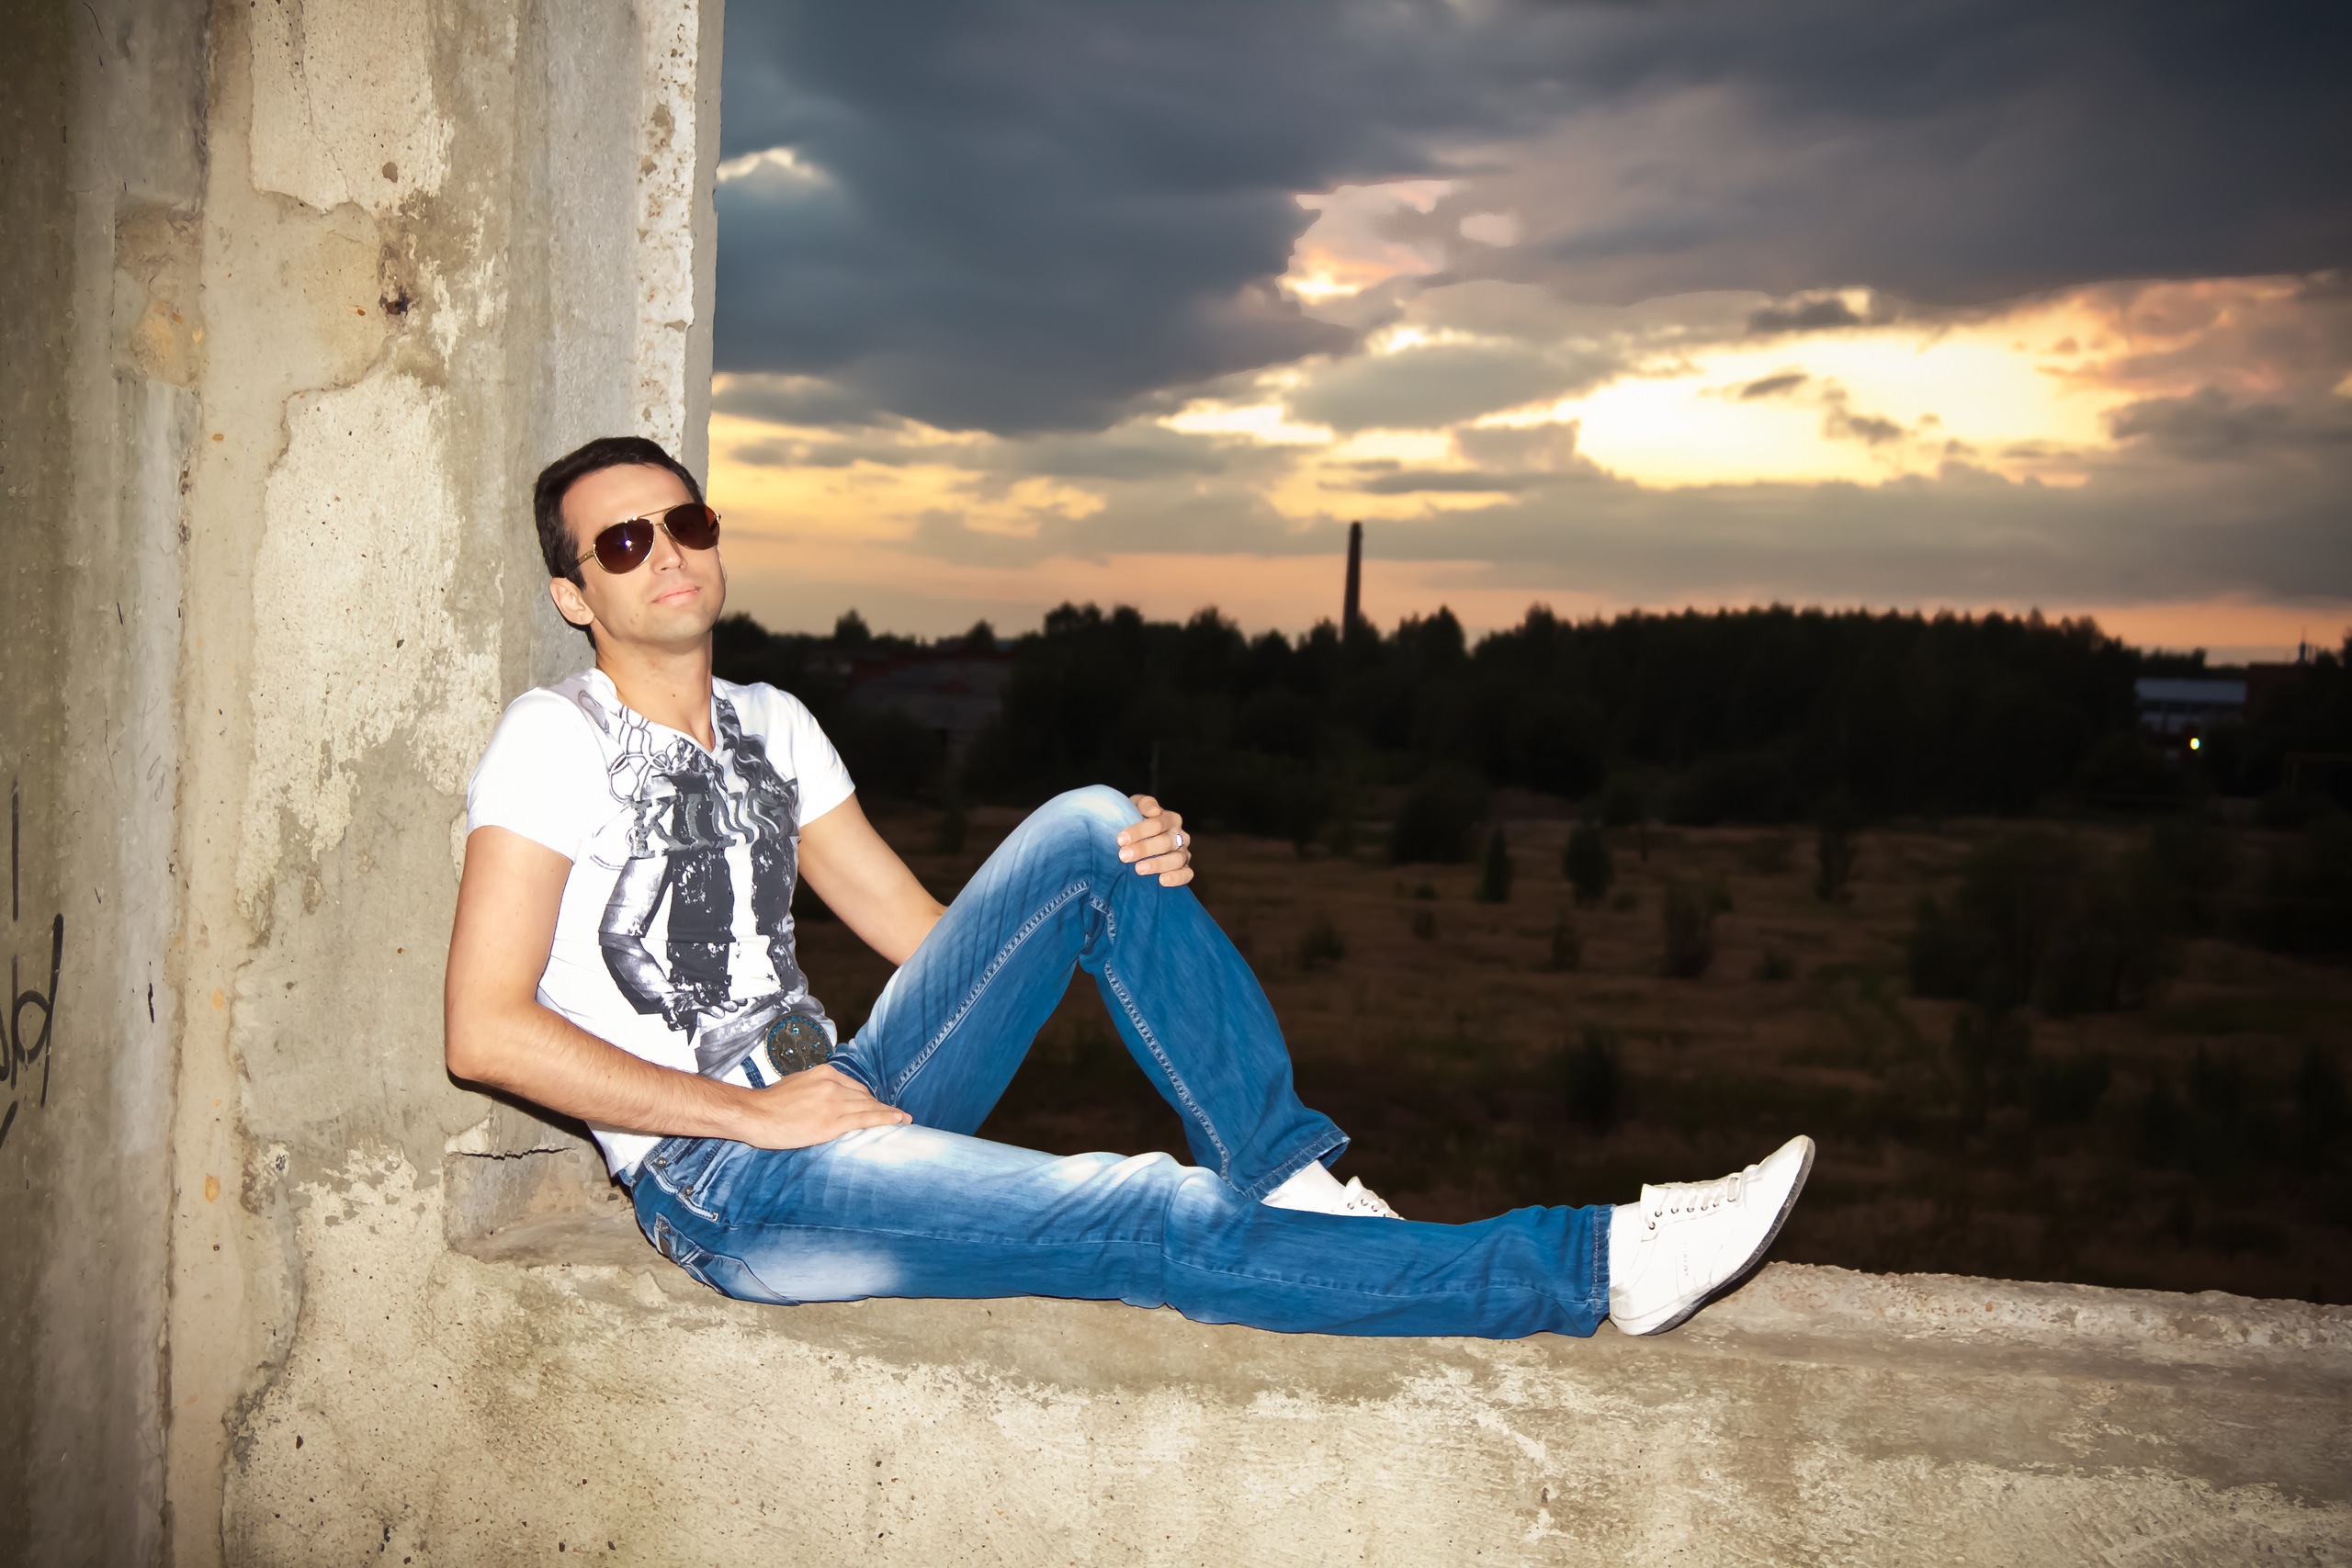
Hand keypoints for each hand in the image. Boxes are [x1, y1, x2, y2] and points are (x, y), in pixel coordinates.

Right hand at [730, 1063, 912, 1148]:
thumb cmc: (770, 1103)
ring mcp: (834, 1102)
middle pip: (864, 1096)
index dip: (867, 1098)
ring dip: (888, 1113)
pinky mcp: (832, 1121)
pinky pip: (865, 1119)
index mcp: (824, 1073)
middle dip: (880, 1106)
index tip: (877, 1104)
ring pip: (868, 1107)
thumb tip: (824, 1098)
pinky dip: (885, 1119)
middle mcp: (832, 1084)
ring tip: (903, 1119)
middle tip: (896, 1115)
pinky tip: (898, 1121)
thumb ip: (815, 1088)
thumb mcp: (796, 1084)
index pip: (854, 1086)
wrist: (755, 1114)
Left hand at [1118, 795, 1195, 886]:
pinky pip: (1187, 874)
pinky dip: (1176, 878)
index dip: (1139, 831)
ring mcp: (1183, 853)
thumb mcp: (1136, 807)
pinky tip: (1162, 880)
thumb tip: (1154, 811)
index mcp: (1170, 819)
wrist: (1137, 841)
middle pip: (1165, 842)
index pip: (1158, 823)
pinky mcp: (1184, 869)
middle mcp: (1179, 836)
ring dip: (1157, 864)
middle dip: (1143, 849)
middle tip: (1124, 856)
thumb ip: (1145, 804)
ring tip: (1139, 869)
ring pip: (1177, 859)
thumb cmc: (1136, 821)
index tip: (1121, 839)